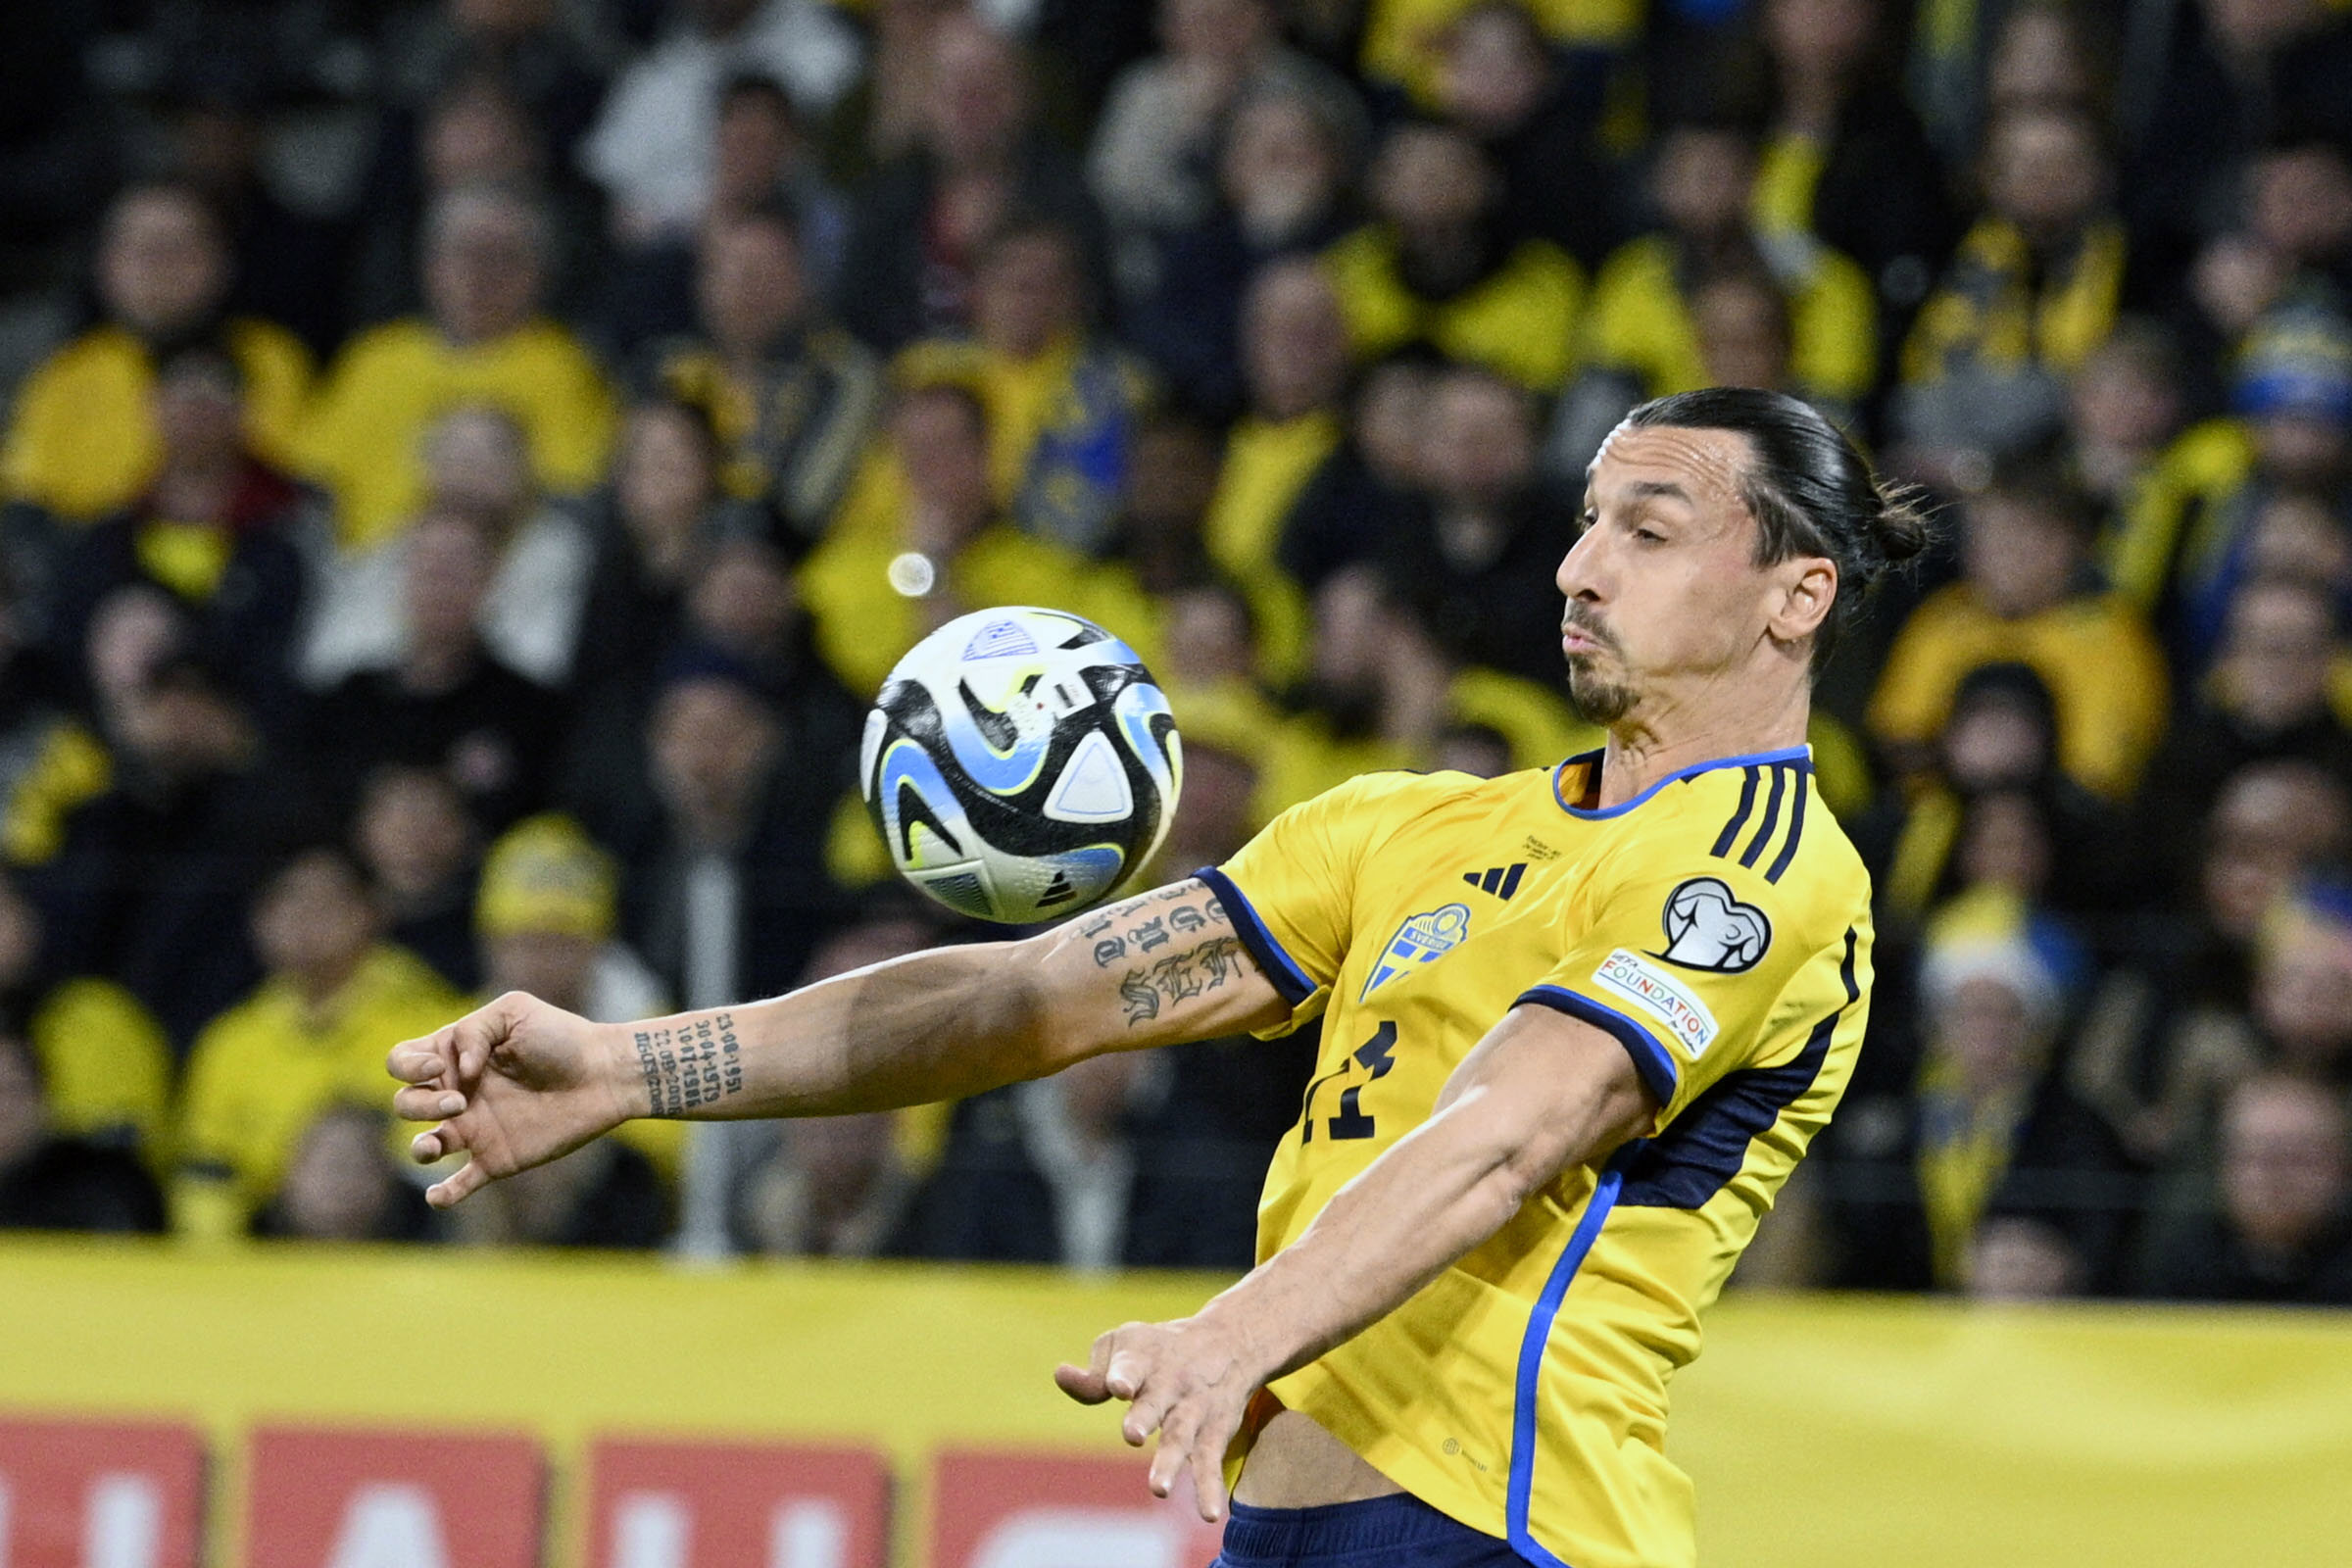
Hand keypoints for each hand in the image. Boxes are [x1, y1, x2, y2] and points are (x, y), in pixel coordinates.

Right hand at [386, 992, 635, 1207]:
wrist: (604, 1074)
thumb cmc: (562, 1036)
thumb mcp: (514, 1011)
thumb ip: (474, 1030)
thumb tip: (458, 1070)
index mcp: (456, 1056)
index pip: (402, 1062)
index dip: (407, 1066)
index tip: (439, 1066)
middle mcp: (459, 1093)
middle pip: (404, 1104)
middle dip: (419, 1104)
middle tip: (462, 1100)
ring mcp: (475, 1128)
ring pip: (422, 1145)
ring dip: (421, 1146)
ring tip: (439, 1143)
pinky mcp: (496, 1158)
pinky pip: (461, 1184)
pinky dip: (443, 1195)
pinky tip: (437, 1197)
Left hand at [1054, 1314, 1264, 1522]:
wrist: (1230, 1341)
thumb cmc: (1160, 1350)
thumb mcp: (1125, 1345)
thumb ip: (1094, 1373)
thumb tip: (1061, 1376)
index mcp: (1143, 1360)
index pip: (1130, 1367)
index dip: (1122, 1377)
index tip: (1117, 1387)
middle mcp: (1170, 1385)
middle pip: (1154, 1404)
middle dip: (1143, 1419)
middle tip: (1132, 1436)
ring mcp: (1193, 1410)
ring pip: (1181, 1437)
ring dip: (1170, 1463)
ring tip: (1159, 1490)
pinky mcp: (1214, 1433)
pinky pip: (1210, 1463)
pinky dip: (1210, 1488)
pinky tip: (1210, 1515)